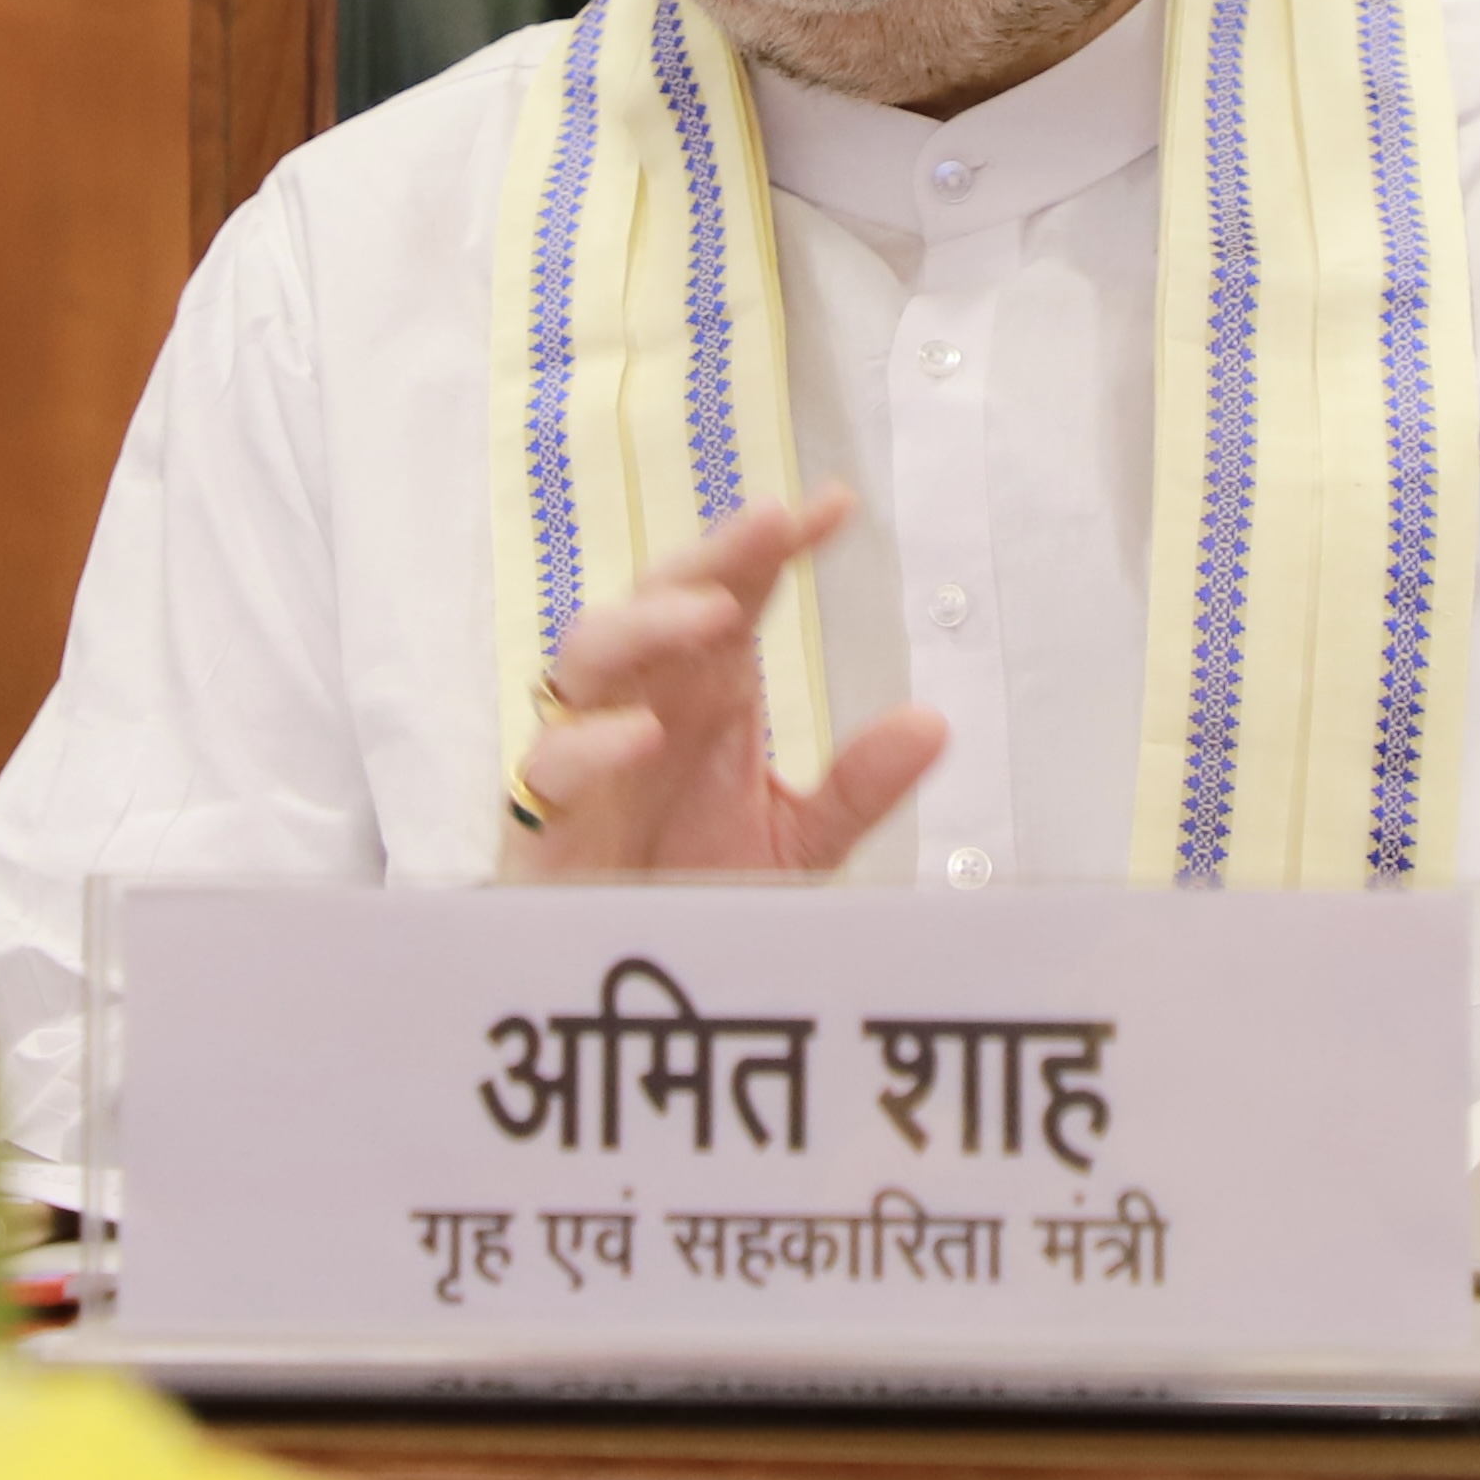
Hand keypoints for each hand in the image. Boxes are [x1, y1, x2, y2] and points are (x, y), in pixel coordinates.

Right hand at [497, 487, 946, 880]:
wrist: (631, 974)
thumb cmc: (697, 884)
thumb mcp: (799, 840)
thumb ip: (858, 787)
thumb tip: (934, 723)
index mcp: (710, 687)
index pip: (741, 590)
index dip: (778, 543)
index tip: (836, 505)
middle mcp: (650, 697)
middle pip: (664, 594)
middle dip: (715, 553)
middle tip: (771, 522)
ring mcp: (592, 745)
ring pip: (590, 649)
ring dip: (651, 622)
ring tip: (718, 614)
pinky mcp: (545, 813)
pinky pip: (552, 761)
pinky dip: (594, 742)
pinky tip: (646, 735)